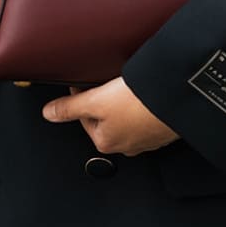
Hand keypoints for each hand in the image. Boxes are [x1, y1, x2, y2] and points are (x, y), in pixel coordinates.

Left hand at [42, 77, 178, 156]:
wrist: (176, 100)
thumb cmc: (139, 104)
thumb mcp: (95, 101)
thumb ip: (69, 108)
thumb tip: (48, 114)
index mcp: (105, 141)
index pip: (84, 116)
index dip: (83, 94)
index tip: (88, 81)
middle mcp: (125, 145)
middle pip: (106, 116)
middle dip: (106, 98)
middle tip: (111, 82)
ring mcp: (146, 138)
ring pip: (127, 115)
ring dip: (126, 100)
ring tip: (130, 86)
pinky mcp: (162, 128)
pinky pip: (146, 114)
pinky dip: (144, 104)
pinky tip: (146, 94)